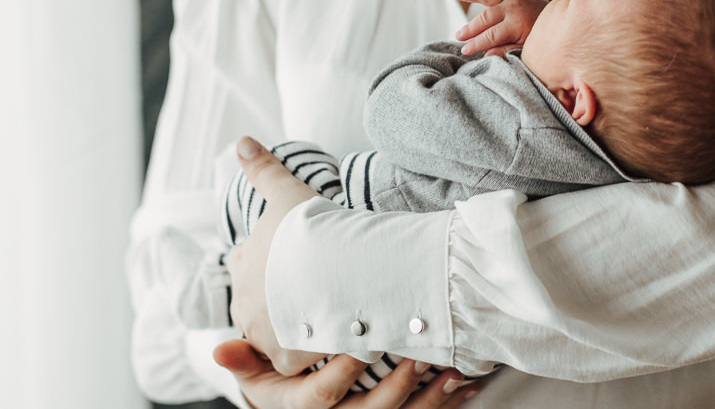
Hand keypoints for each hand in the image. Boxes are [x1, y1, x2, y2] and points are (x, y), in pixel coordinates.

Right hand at [215, 339, 480, 408]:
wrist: (295, 394)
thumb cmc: (278, 370)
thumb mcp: (256, 366)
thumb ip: (244, 357)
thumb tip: (218, 349)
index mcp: (297, 408)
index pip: (321, 398)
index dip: (342, 374)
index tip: (362, 343)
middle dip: (396, 390)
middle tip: (417, 357)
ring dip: (430, 399)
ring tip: (453, 374)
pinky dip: (446, 402)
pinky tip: (466, 386)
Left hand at [225, 136, 326, 374]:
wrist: (332, 266)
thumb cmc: (307, 228)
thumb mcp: (285, 191)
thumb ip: (262, 168)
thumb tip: (240, 140)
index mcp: (241, 264)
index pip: (247, 264)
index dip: (273, 259)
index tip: (297, 255)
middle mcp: (242, 303)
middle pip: (261, 301)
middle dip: (282, 295)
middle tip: (314, 284)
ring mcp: (262, 333)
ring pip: (278, 331)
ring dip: (297, 322)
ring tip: (328, 309)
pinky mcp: (284, 357)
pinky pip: (296, 357)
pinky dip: (313, 347)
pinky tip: (333, 333)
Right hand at [452, 0, 547, 55]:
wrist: (557, 18)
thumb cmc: (540, 36)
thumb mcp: (527, 48)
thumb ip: (507, 50)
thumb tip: (488, 56)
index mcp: (518, 24)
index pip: (491, 36)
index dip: (477, 43)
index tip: (465, 50)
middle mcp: (513, 8)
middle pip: (487, 18)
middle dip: (471, 28)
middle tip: (458, 36)